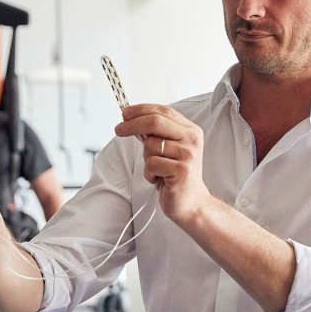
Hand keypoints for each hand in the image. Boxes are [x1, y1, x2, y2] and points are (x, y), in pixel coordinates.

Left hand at [114, 104, 212, 224]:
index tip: (124, 113)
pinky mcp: (182, 170)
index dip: (141, 110)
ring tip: (156, 170)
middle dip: (132, 124)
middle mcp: (192, 139)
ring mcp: (188, 154)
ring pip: (150, 145)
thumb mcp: (168, 149)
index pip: (163, 111)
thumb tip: (131, 119)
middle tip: (118, 129)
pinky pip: (151, 164)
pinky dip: (149, 173)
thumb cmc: (175, 175)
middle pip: (156, 122)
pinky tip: (158, 179)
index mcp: (191, 130)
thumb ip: (157, 133)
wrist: (191, 202)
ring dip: (146, 159)